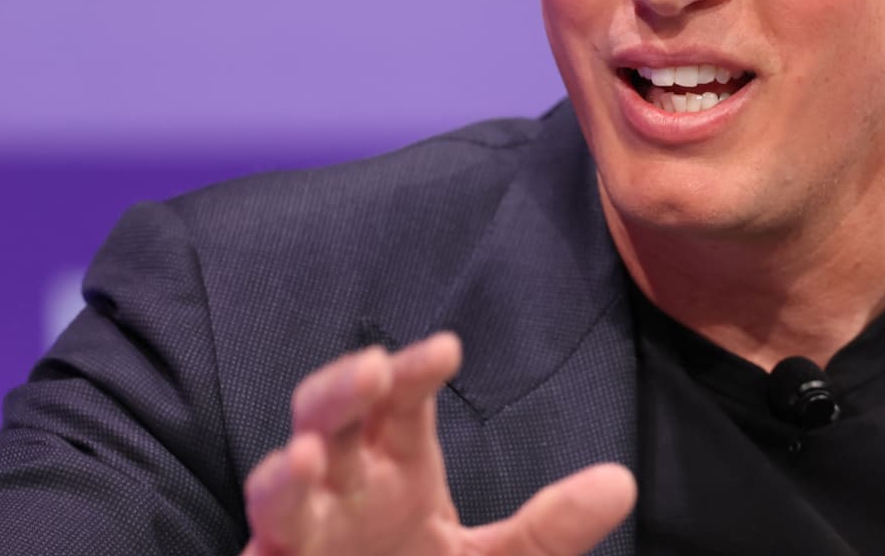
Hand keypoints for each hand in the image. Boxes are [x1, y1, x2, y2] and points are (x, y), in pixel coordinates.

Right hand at [241, 332, 635, 555]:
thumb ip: (548, 529)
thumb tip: (622, 482)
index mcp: (395, 466)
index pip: (402, 398)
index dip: (417, 368)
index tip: (449, 349)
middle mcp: (342, 488)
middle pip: (326, 417)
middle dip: (340, 390)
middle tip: (372, 370)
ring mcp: (301, 535)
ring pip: (274, 489)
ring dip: (281, 473)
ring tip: (302, 456)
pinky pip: (261, 554)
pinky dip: (264, 543)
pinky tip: (269, 544)